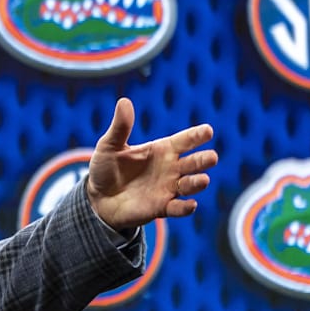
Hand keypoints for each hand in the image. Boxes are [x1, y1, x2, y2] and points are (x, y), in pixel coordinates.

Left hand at [86, 98, 216, 230]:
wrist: (97, 198)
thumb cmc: (106, 168)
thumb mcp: (110, 146)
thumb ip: (120, 127)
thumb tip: (123, 101)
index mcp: (162, 150)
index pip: (185, 140)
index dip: (197, 135)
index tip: (208, 131)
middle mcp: (170, 168)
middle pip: (195, 163)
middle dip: (204, 160)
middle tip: (211, 158)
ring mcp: (168, 188)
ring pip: (191, 185)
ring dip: (198, 183)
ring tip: (202, 180)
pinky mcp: (161, 207)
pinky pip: (178, 208)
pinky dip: (185, 208)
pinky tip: (190, 204)